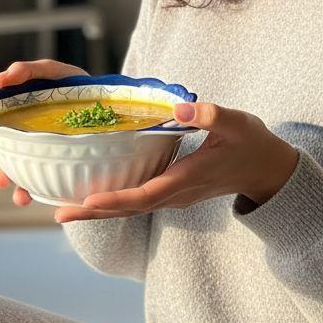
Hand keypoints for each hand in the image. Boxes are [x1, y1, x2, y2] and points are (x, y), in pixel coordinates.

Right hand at [0, 59, 120, 220]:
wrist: (114, 107)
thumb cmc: (78, 87)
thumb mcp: (53, 72)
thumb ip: (27, 71)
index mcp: (16, 113)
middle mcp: (23, 136)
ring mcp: (37, 155)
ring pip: (12, 170)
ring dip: (2, 176)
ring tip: (2, 180)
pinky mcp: (54, 171)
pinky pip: (36, 186)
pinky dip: (25, 192)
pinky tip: (25, 196)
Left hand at [54, 100, 298, 222]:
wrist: (266, 169)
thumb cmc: (252, 143)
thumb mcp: (237, 123)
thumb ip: (211, 115)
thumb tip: (180, 109)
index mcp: (187, 179)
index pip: (145, 195)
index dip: (115, 199)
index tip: (87, 200)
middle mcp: (176, 195)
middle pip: (129, 209)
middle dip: (93, 211)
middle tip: (56, 212)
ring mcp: (174, 197)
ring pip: (131, 208)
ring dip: (99, 210)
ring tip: (64, 208)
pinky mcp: (173, 193)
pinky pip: (137, 202)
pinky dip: (113, 201)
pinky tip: (93, 195)